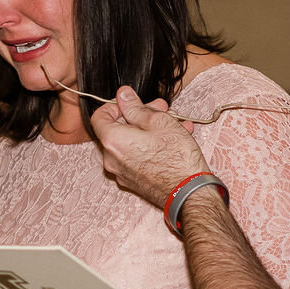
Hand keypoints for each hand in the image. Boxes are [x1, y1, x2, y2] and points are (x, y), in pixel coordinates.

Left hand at [91, 87, 211, 207]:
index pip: (99, 116)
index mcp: (112, 141)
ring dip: (150, 128)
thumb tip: (123, 95)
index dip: (115, 105)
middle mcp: (111, 159)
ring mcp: (121, 172)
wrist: (189, 193)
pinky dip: (151, 145)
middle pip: (118, 129)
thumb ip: (136, 107)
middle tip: (162, 109)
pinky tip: (174, 138)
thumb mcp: (159, 121)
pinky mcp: (133, 181)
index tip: (132, 102)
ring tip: (175, 122)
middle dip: (140, 115)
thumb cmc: (177, 157)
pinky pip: (137, 156)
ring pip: (131, 142)